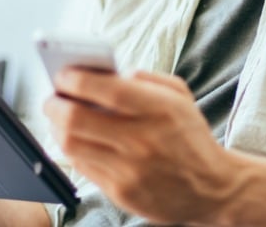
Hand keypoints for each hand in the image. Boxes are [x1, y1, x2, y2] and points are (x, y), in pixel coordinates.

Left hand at [43, 70, 240, 223]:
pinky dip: (73, 150)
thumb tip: (105, 73)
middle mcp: (141, 139)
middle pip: (75, 118)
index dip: (73, 78)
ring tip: (58, 118)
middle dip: (54, 103)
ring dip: (56, 127)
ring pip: (71, 145)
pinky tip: (75, 140)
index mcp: (157, 109)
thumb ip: (145, 78)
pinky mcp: (121, 193)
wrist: (213, 188)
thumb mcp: (180, 96)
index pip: (102, 88)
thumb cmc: (191, 138)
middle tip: (51, 97)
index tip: (62, 73)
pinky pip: (82, 168)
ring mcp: (129, 169)